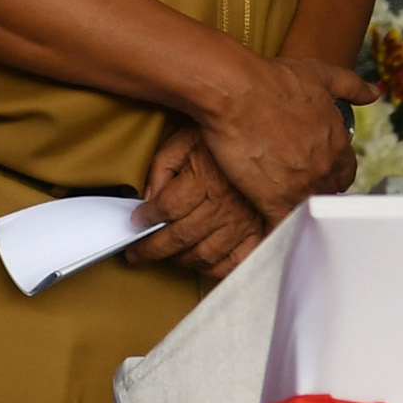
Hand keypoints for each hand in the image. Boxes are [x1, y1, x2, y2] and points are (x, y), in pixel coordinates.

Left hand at [128, 123, 265, 279]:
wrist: (267, 133)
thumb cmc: (223, 137)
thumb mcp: (185, 140)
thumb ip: (163, 167)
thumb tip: (148, 198)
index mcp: (205, 177)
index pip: (167, 208)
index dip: (146, 218)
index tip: (135, 222)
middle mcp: (225, 204)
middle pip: (181, 237)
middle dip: (152, 249)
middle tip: (137, 254)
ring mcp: (244, 222)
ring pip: (204, 255)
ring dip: (179, 260)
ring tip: (166, 256)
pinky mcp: (259, 232)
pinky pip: (235, 262)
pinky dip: (215, 269)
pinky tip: (201, 263)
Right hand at [193, 52, 376, 222]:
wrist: (238, 91)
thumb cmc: (274, 80)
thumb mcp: (321, 74)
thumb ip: (352, 86)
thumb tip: (374, 93)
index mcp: (338, 143)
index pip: (345, 172)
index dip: (331, 171)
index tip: (316, 169)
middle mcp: (325, 169)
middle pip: (329, 194)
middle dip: (316, 191)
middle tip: (294, 185)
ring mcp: (301, 188)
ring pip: (309, 212)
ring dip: (299, 210)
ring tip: (282, 207)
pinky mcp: (273, 200)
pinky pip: (283, 227)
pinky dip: (279, 233)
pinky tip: (272, 235)